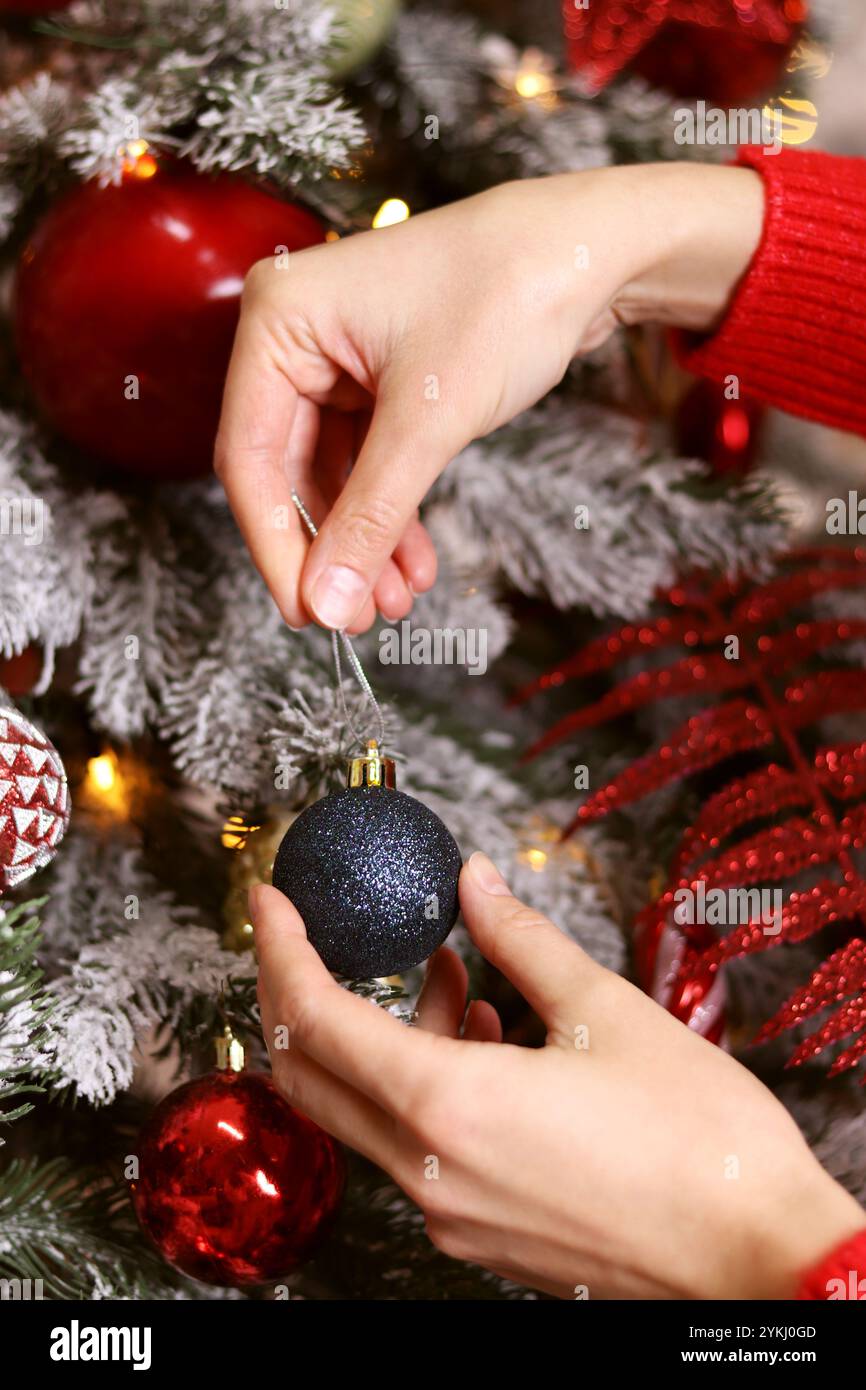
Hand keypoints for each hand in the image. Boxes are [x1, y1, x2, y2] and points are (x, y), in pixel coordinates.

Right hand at [216, 163, 763, 632]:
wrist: (592, 248)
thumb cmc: (508, 295)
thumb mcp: (430, 421)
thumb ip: (372, 516)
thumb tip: (328, 604)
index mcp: (277, 320)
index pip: (250, 457)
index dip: (276, 546)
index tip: (308, 614)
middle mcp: (295, 335)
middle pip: (286, 472)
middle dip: (331, 549)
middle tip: (358, 618)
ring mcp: (338, 356)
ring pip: (331, 474)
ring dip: (365, 539)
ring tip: (398, 600)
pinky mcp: (380, 374)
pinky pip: (368, 459)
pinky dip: (390, 510)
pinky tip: (415, 561)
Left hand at [250, 852, 863, 1298]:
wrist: (759, 1255)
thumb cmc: (696, 1140)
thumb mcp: (603, 1011)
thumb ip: (520, 938)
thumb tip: (476, 882)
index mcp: (448, 1107)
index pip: (318, 1020)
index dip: (281, 950)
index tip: (269, 901)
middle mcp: (431, 1172)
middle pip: (315, 1077)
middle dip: (303, 998)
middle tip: (322, 939)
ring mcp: (452, 1214)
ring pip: (373, 1112)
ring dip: (387, 1037)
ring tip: (454, 974)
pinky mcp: (483, 1234)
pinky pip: (419, 1151)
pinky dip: (427, 1086)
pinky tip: (489, 1040)